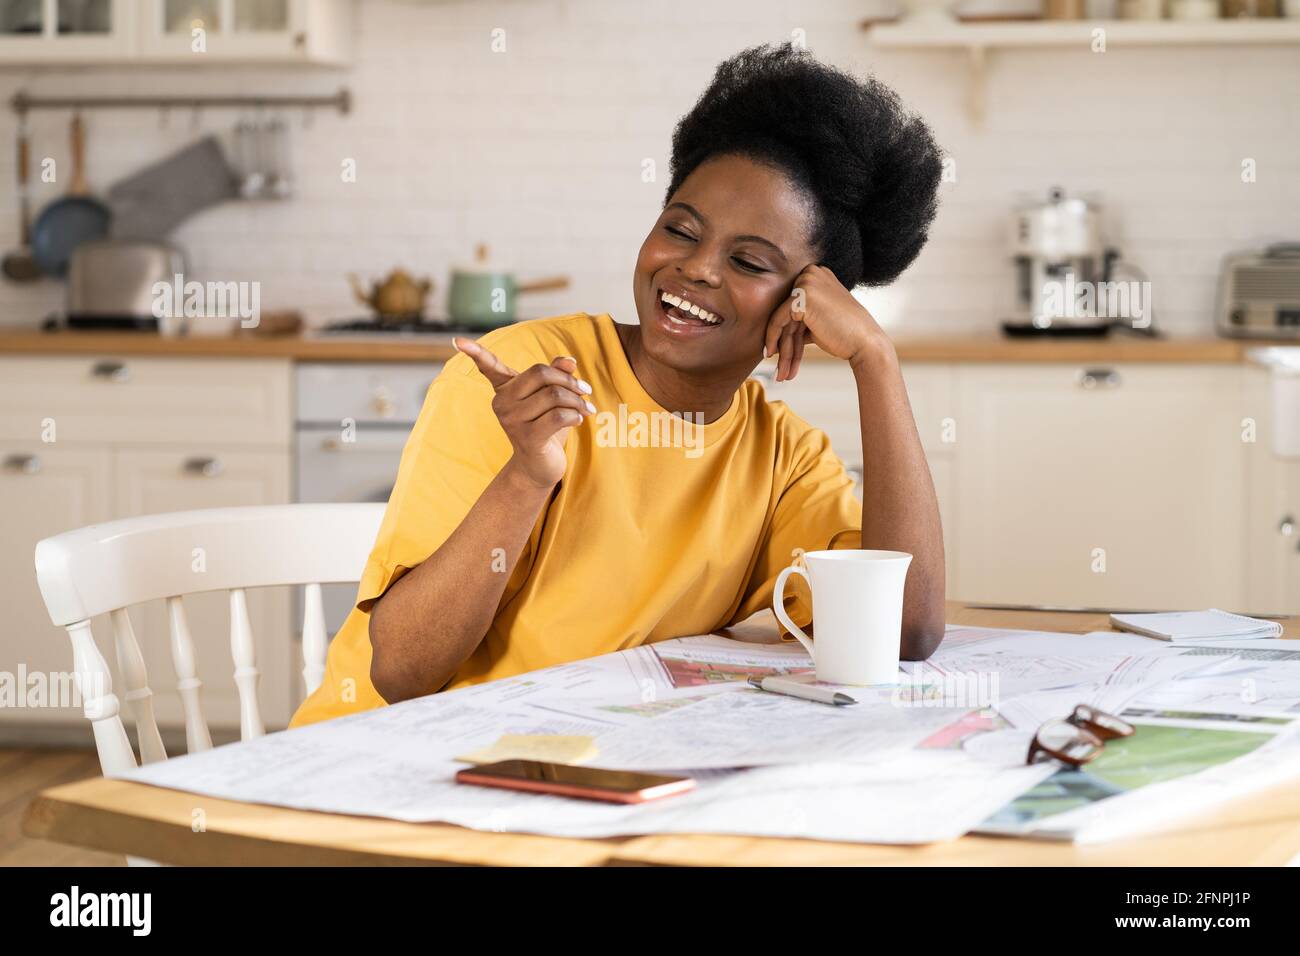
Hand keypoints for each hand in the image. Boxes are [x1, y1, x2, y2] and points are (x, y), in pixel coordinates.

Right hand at [454, 337, 595, 489]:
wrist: (539, 466)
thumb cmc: (545, 426)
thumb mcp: (550, 397)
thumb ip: (557, 375)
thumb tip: (569, 360)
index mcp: (504, 389)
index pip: (489, 366)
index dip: (476, 352)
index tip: (458, 340)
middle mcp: (502, 402)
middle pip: (541, 373)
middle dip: (569, 380)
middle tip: (586, 390)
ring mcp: (512, 421)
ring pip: (554, 396)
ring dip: (577, 401)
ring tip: (586, 408)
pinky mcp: (527, 437)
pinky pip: (558, 416)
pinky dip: (575, 415)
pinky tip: (579, 419)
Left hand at [762, 264, 890, 380]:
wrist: (866, 343)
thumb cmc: (845, 335)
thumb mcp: (818, 322)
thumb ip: (799, 321)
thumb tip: (775, 334)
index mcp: (818, 275)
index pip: (793, 306)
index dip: (787, 333)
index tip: (778, 353)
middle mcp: (811, 273)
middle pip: (787, 313)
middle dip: (783, 343)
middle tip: (777, 366)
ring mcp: (806, 282)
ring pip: (782, 319)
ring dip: (781, 349)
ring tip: (780, 372)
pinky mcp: (801, 296)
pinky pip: (778, 320)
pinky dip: (774, 339)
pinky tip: (773, 356)